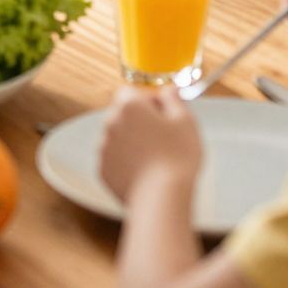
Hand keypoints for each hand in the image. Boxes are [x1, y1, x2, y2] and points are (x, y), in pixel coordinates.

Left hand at [98, 87, 202, 202]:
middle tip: (163, 136)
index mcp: (129, 106)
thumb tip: (169, 89)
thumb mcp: (185, 120)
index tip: (164, 113)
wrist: (161, 197)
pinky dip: (126, 161)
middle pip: (122, 114)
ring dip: (132, 141)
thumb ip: (173, 99)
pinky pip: (114, 159)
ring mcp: (103, 148)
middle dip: (139, 121)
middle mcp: (110, 123)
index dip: (147, 100)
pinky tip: (145, 171)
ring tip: (156, 157)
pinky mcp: (103, 171)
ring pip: (118, 137)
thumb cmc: (177, 156)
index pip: (131, 92)